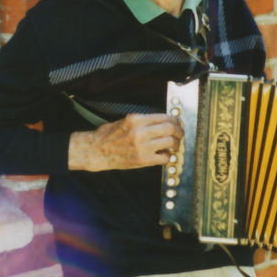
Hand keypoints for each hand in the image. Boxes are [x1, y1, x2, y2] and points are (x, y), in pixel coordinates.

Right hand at [68, 113, 182, 171]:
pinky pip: (164, 157)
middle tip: (180, 133)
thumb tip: (162, 122)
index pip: (163, 117)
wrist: (96, 151)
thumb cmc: (107, 136)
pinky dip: (168, 156)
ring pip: (170, 142)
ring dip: (176, 143)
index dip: (174, 120)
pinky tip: (166, 154)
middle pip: (170, 128)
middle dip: (179, 131)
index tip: (177, 122)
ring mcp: (142, 147)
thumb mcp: (124, 121)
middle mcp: (140, 132)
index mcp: (135, 119)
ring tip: (175, 144)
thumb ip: (143, 121)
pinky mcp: (143, 160)